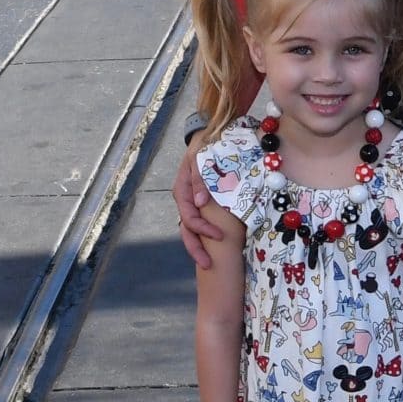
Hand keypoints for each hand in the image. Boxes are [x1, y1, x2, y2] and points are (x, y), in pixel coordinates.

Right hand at [174, 142, 225, 269]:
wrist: (208, 136)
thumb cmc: (205, 145)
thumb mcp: (201, 157)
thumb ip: (199, 179)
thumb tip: (200, 203)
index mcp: (182, 190)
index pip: (190, 217)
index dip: (203, 229)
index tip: (220, 236)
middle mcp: (185, 200)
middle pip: (186, 229)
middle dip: (196, 249)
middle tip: (208, 265)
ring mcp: (191, 202)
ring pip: (190, 230)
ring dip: (198, 246)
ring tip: (208, 263)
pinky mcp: (200, 202)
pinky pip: (200, 222)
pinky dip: (205, 236)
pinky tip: (214, 248)